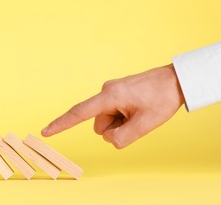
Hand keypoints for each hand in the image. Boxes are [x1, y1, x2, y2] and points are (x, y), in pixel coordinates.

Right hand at [41, 64, 184, 148]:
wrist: (175, 80)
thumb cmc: (162, 98)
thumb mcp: (145, 124)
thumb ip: (122, 138)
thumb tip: (108, 139)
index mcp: (109, 96)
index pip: (79, 113)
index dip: (61, 124)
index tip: (46, 131)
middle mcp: (106, 91)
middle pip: (100, 123)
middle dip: (115, 128)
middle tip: (138, 119)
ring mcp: (111, 91)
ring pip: (107, 120)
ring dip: (121, 123)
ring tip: (140, 113)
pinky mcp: (117, 92)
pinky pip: (114, 112)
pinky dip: (124, 117)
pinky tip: (139, 109)